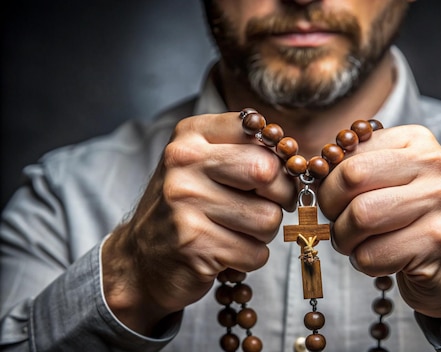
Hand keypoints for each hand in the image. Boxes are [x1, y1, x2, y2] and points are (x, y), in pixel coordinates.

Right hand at [102, 112, 296, 334]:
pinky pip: (256, 252)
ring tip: (237, 232)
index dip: (278, 158)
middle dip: (281, 196)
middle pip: (268, 172)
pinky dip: (249, 258)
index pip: (259, 132)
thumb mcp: (207, 163)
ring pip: (268, 218)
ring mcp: (186, 203)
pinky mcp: (194, 244)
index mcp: (192, 135)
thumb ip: (247, 149)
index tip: (270, 176)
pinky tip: (225, 253)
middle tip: (265, 207)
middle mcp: (184, 162)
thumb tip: (295, 155)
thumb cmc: (188, 208)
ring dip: (263, 234)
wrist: (140, 259)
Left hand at [318, 124, 440, 333]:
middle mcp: (434, 165)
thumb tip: (313, 170)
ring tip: (358, 243)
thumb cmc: (416, 218)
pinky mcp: (438, 241)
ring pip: (359, 217)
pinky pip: (372, 254)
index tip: (334, 199)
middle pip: (350, 178)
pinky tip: (382, 259)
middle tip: (339, 223)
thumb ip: (358, 166)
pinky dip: (364, 262)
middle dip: (331, 208)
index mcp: (417, 140)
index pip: (348, 153)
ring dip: (345, 239)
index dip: (327, 182)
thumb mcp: (394, 179)